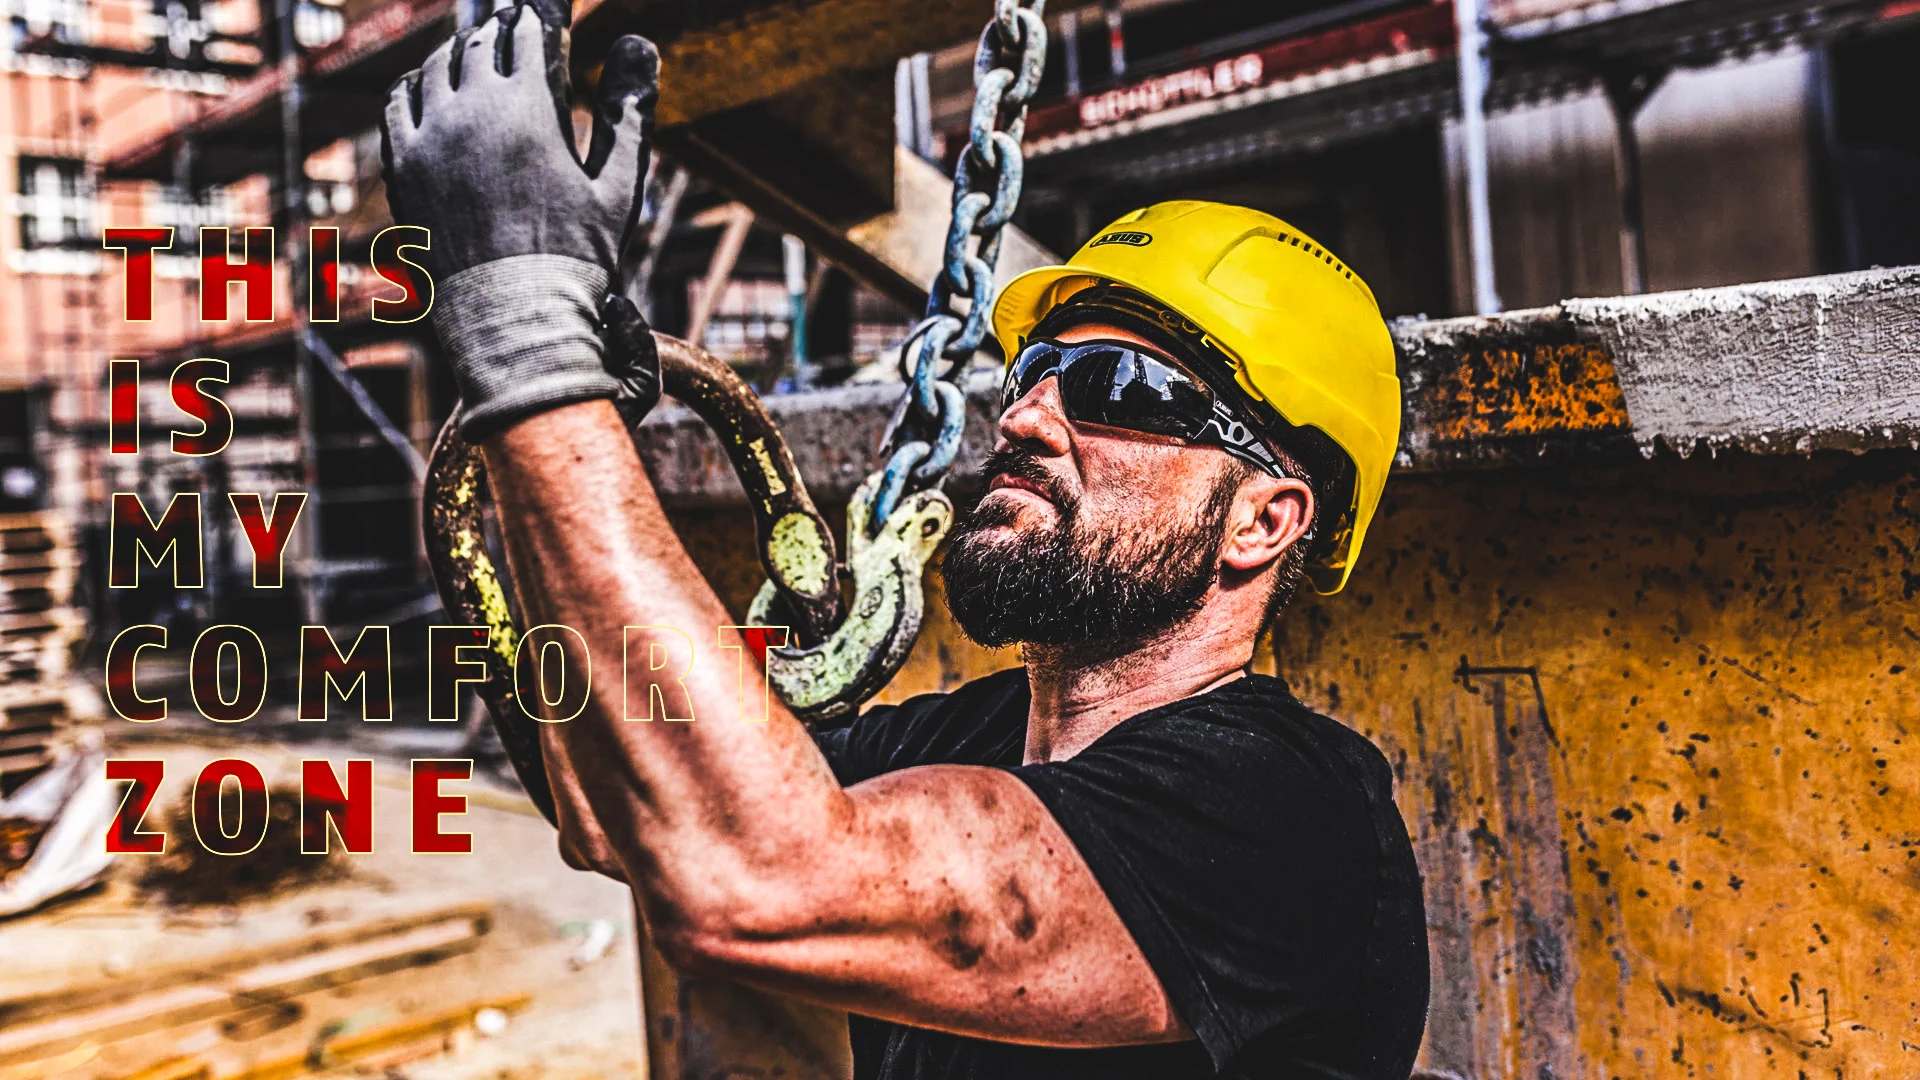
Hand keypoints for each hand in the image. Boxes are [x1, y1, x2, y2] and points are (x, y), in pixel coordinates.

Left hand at [381, 2, 660, 439]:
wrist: (516, 321)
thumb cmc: (577, 259)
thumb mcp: (619, 185)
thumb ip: (628, 110)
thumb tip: (639, 41)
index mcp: (528, 109)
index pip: (526, 35)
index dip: (534, 19)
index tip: (538, 13)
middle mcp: (471, 113)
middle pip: (478, 44)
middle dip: (496, 30)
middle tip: (506, 23)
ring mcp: (429, 139)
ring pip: (435, 68)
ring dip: (457, 53)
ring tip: (472, 50)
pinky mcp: (402, 168)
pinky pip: (399, 105)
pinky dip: (416, 86)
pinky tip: (428, 87)